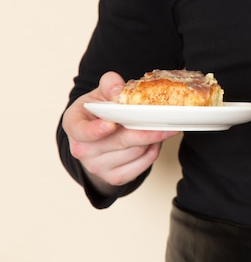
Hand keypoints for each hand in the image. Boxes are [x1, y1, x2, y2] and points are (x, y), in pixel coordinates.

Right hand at [62, 71, 178, 195]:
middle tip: (166, 119)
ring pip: (136, 151)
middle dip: (146, 129)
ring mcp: (97, 166)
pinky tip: (154, 141)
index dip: (95, 130)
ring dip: (153, 138)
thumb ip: (109, 84)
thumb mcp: (101, 93)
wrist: (99, 134)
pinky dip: (154, 151)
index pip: (81, 130)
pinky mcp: (114, 177)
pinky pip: (143, 164)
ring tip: (157, 126)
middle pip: (120, 140)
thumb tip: (119, 91)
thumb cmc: (100, 111)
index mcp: (74, 124)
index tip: (111, 125)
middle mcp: (81, 149)